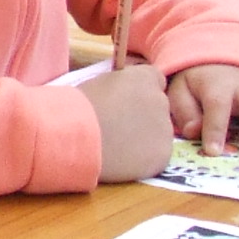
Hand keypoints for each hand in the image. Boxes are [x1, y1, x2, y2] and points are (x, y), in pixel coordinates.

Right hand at [85, 65, 175, 184]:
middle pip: (158, 107)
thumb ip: (119, 87)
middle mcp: (160, 101)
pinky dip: (143, 160)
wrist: (74, 138)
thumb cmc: (78, 108)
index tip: (127, 102)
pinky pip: (155, 156)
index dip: (140, 92)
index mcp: (144, 78)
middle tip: (119, 127)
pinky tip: (122, 160)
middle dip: (143, 115)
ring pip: (158, 133)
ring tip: (117, 147)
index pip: (155, 79)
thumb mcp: (100, 83)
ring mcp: (164, 130)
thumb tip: (122, 96)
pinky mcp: (162, 156)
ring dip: (143, 138)